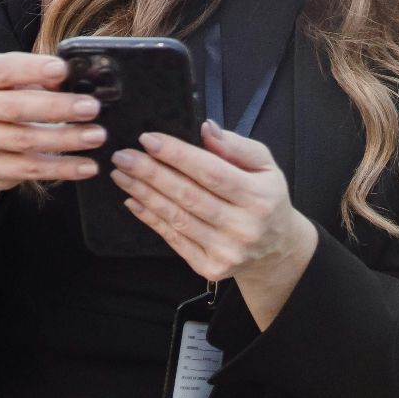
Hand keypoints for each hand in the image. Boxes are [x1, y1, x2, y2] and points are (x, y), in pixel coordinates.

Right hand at [0, 52, 102, 243]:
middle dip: (57, 108)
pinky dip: (62, 168)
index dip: (32, 69)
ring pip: (26, 141)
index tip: (62, 70)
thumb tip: (76, 81)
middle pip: (16, 108)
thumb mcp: (18, 81)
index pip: (3, 69)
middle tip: (91, 108)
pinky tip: (87, 166)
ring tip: (96, 136)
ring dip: (66, 139)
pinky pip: (31, 169)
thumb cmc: (8, 100)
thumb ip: (43, 77)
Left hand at [109, 121, 315, 286]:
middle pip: (188, 196)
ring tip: (121, 175)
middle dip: (150, 173)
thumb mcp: (266, 166)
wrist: (277, 250)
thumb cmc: (267, 200)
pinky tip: (133, 200)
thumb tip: (206, 129)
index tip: (148, 139)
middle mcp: (244, 227)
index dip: (177, 155)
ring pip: (176, 218)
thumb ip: (237, 146)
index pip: (212, 173)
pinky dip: (150, 218)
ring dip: (144, 194)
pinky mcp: (210, 268)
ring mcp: (226, 251)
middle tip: (123, 156)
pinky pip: (174, 239)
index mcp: (259, 197)